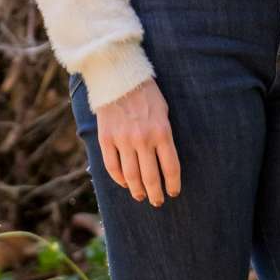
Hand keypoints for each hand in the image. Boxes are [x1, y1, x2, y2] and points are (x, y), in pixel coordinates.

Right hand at [95, 77, 180, 205]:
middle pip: (151, 177)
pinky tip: (124, 183)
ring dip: (137, 191)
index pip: (171, 168)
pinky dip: (119, 179)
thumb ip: (164, 136)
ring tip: (141, 196)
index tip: (173, 193)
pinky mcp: (106, 139)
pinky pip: (112, 166)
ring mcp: (123, 140)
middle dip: (155, 194)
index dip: (173, 184)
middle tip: (157, 202)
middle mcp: (143, 139)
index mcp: (162, 132)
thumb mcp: (164, 111)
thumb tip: (164, 162)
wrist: (118, 77)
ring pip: (131, 176)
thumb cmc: (146, 93)